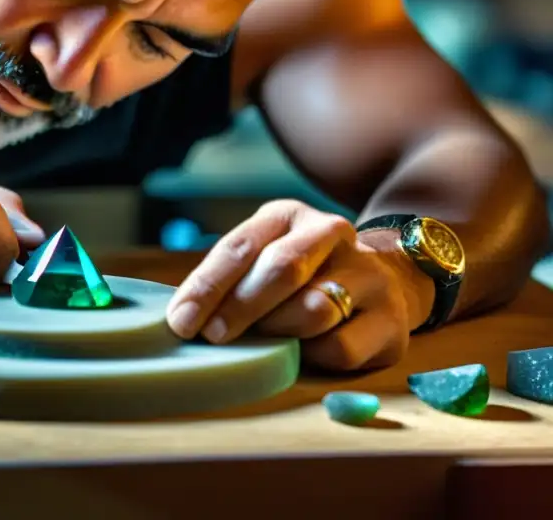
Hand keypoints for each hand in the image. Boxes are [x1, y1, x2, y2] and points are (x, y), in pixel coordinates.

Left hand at [165, 200, 433, 370]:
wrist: (386, 278)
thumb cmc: (302, 276)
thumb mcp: (263, 259)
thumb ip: (230, 280)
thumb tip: (183, 319)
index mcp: (287, 216)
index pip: (240, 247)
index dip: (207, 286)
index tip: (182, 321)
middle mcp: (330, 233)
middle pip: (281, 269)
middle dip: (240, 307)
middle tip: (213, 336)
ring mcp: (367, 273)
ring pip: (313, 308)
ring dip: (279, 331)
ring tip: (267, 339)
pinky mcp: (391, 318)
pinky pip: (339, 347)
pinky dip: (312, 356)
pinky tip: (306, 350)